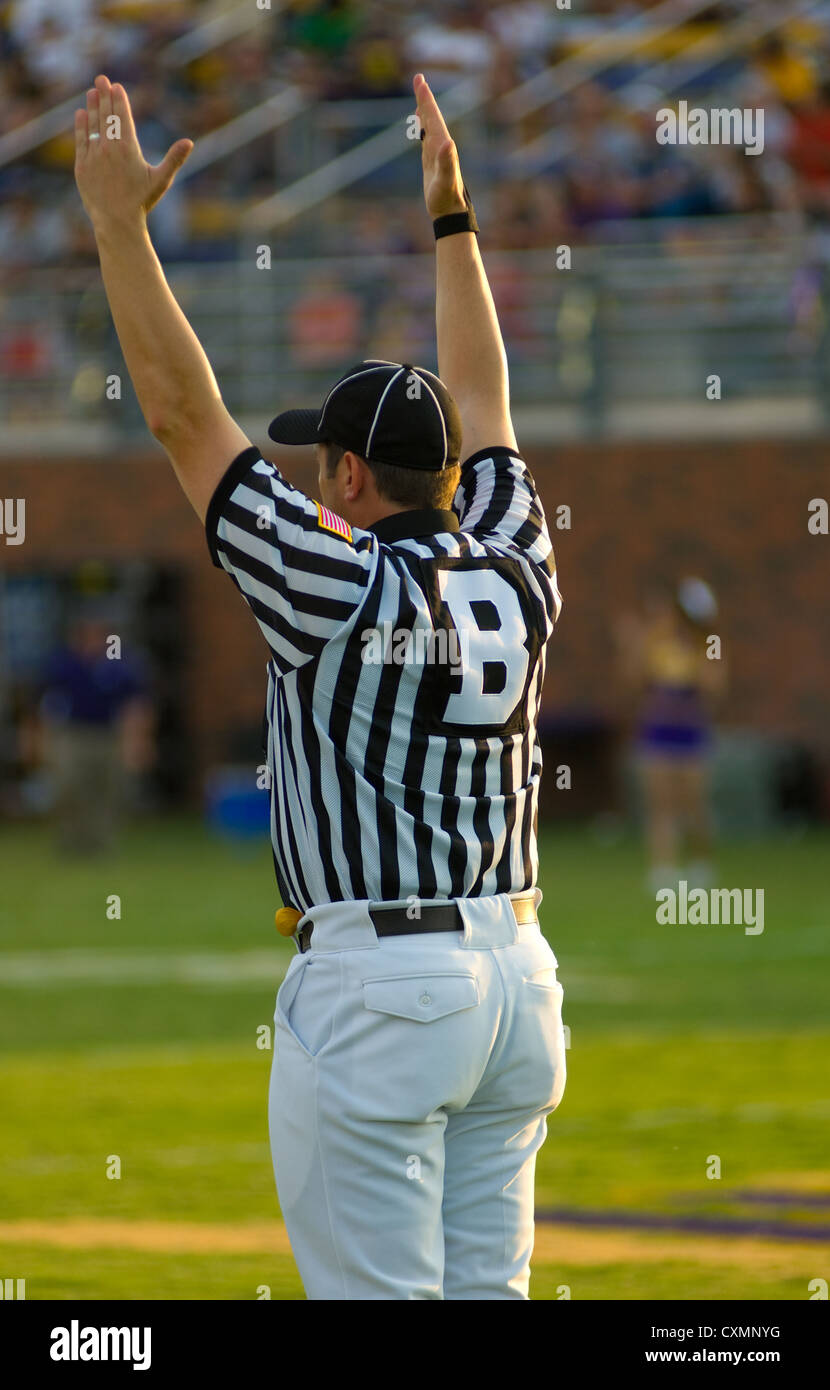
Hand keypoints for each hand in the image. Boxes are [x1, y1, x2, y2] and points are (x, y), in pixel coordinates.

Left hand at [74, 75, 192, 229]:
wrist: (116, 221)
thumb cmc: (141, 201)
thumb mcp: (162, 179)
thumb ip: (175, 158)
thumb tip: (190, 142)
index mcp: (128, 148)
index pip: (122, 117)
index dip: (119, 100)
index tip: (116, 86)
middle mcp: (109, 147)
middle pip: (106, 115)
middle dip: (103, 95)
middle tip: (101, 79)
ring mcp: (93, 155)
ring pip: (92, 125)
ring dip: (92, 106)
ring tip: (91, 92)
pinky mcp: (82, 166)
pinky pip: (81, 140)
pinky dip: (81, 126)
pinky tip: (81, 114)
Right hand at [413, 73, 466, 218]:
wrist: (451, 212)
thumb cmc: (447, 198)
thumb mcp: (446, 180)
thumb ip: (447, 162)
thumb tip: (447, 142)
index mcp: (443, 145)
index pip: (433, 116)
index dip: (426, 98)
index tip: (420, 80)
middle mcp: (441, 145)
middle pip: (432, 116)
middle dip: (425, 98)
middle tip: (418, 79)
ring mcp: (436, 153)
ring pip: (429, 125)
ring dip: (424, 110)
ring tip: (420, 95)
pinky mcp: (432, 161)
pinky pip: (426, 138)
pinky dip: (423, 127)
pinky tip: (421, 124)